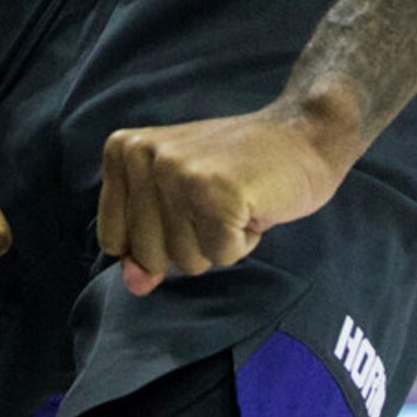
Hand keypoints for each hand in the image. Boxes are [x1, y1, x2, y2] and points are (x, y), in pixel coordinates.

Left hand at [97, 103, 346, 296]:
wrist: (302, 133)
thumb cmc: (237, 169)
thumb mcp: (178, 201)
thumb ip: (146, 241)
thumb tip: (134, 284)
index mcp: (123, 150)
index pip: (114, 240)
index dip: (156, 239)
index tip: (187, 201)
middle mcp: (143, 155)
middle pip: (149, 255)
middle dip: (190, 243)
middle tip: (217, 199)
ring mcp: (180, 171)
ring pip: (186, 260)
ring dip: (218, 242)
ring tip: (235, 199)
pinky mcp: (217, 191)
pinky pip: (222, 256)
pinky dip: (243, 242)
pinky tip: (253, 204)